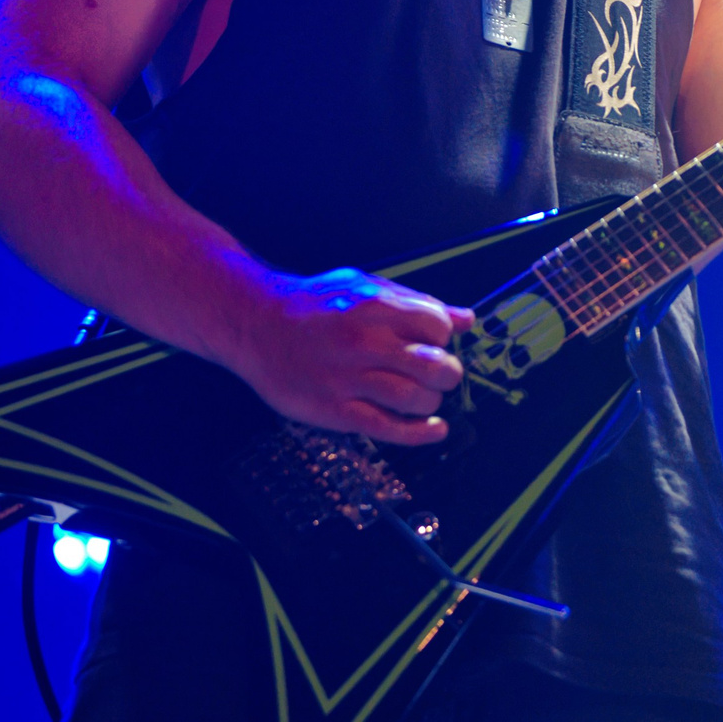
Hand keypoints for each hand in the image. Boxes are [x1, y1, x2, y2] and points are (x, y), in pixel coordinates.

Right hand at [221, 268, 470, 446]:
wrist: (254, 323)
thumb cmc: (315, 304)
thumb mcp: (364, 287)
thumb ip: (415, 303)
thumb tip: (467, 320)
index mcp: (372, 305)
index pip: (436, 326)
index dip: (442, 336)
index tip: (432, 343)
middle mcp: (361, 341)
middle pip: (433, 366)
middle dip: (448, 373)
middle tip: (442, 375)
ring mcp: (346, 378)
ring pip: (414, 399)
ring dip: (433, 402)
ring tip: (427, 398)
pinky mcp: (334, 410)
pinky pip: (387, 428)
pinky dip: (420, 434)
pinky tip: (434, 430)